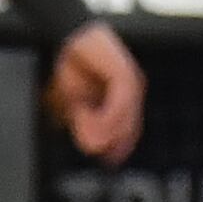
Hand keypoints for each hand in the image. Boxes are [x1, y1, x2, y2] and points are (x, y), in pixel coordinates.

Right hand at [46, 23, 143, 164]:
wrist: (70, 39)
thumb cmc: (75, 68)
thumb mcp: (78, 102)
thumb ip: (87, 122)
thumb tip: (94, 147)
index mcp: (125, 99)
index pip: (129, 130)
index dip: (120, 148)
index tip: (109, 162)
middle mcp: (133, 91)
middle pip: (129, 128)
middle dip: (113, 144)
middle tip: (96, 151)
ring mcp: (131, 83)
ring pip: (125, 118)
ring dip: (105, 131)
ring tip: (88, 135)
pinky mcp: (123, 74)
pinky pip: (120, 101)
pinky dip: (107, 115)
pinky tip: (89, 117)